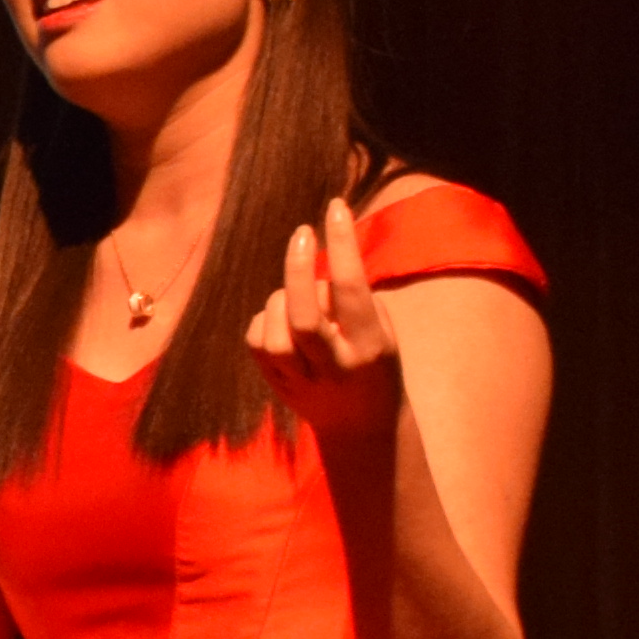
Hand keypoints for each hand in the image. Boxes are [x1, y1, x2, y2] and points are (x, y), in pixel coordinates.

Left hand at [242, 193, 398, 444]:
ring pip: (274, 331)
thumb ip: (354, 298)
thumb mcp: (382, 331)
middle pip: (303, 315)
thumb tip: (323, 259)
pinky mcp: (276, 387)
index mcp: (368, 346)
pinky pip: (257, 342)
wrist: (363, 430)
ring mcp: (301, 380)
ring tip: (298, 298)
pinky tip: (281, 322)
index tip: (335, 208)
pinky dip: (264, 321)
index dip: (341, 244)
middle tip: (303, 235)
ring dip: (281, 299)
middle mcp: (334, 365)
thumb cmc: (375, 365)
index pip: (351, 289)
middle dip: (298, 268)